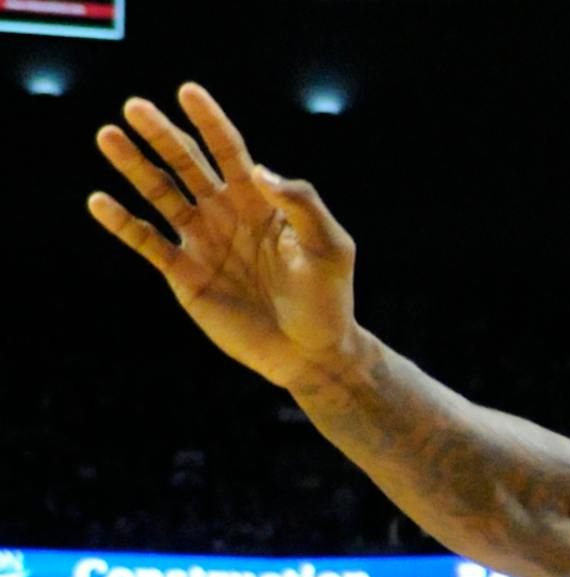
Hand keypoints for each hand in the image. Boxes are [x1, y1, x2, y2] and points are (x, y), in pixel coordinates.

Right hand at [89, 84, 362, 391]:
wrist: (311, 352)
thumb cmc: (327, 298)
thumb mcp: (330, 247)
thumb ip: (303, 205)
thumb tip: (260, 170)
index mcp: (260, 202)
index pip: (230, 152)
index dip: (210, 122)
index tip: (188, 91)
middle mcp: (225, 214)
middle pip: (187, 164)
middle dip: (162, 135)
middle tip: (135, 107)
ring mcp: (202, 242)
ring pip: (160, 195)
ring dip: (134, 167)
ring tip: (109, 136)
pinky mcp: (184, 275)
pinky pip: (147, 243)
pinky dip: (122, 224)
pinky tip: (99, 202)